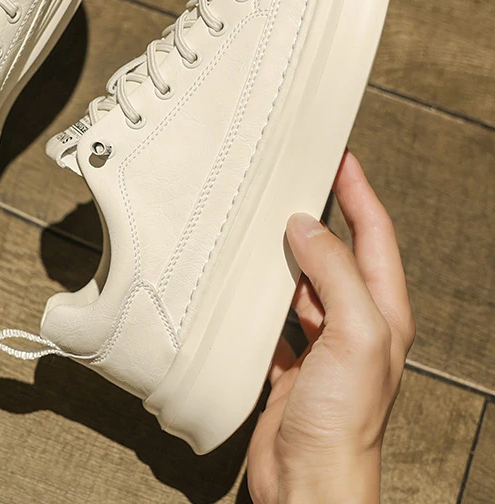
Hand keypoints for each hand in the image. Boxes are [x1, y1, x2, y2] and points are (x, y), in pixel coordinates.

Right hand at [247, 151, 415, 503]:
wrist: (309, 482)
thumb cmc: (344, 424)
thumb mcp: (355, 335)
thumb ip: (334, 274)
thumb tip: (308, 227)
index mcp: (382, 312)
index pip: (374, 234)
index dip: (359, 192)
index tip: (341, 158)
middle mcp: (357, 324)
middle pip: (339, 252)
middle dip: (323, 214)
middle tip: (298, 181)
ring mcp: (324, 344)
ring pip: (305, 282)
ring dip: (288, 253)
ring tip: (267, 224)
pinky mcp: (292, 363)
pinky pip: (277, 314)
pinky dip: (263, 295)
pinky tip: (247, 285)